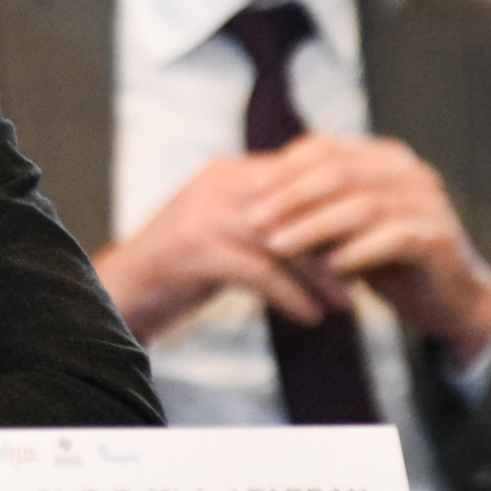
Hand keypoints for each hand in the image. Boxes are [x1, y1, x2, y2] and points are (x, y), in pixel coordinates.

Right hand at [94, 154, 356, 340]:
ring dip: (321, 274)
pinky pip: (258, 272)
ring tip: (348, 302)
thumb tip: (329, 226)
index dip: (339, 209)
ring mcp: (204, 215)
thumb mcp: (225, 230)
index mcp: (230, 172)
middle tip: (371, 272)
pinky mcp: (195, 250)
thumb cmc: (179, 268)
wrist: (117, 291)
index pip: (300, 177)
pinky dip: (290, 296)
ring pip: (283, 239)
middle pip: (298, 205)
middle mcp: (219, 185)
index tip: (373, 238)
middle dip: (338, 241)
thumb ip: (267, 218)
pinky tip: (311, 318)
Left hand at [245, 134, 490, 365]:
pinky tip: (328, 267)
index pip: (326, 148)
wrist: (451, 301)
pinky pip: (393, 238)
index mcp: (384, 158)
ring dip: (314, 226)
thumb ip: (313, 207)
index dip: (285, 169)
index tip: (249, 194)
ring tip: (278, 246)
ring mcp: (429, 203)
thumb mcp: (344, 228)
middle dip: (292, 196)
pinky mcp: (439, 238)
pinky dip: (357, 251)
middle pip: (340, 172)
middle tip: (256, 220)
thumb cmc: (387, 260)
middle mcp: (409, 172)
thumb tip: (251, 195)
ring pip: (362, 205)